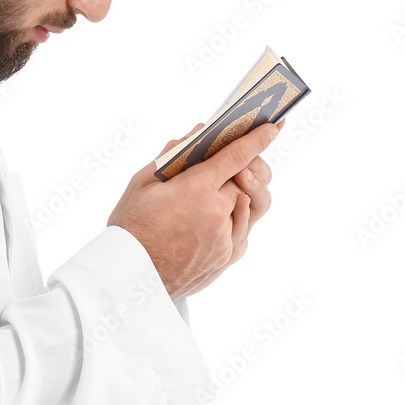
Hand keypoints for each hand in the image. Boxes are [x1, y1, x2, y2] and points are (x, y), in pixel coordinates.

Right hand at [107, 119, 284, 300]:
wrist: (132, 277)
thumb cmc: (132, 227)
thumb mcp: (142, 184)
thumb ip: (173, 155)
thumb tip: (197, 134)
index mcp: (196, 188)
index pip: (237, 155)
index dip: (257, 138)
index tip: (272, 127)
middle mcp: (218, 211)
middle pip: (250, 179)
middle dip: (246, 167)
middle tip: (235, 163)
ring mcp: (226, 237)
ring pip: (252, 205)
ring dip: (244, 192)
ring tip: (228, 188)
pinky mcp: (228, 257)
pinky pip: (243, 230)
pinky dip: (235, 217)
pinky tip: (219, 214)